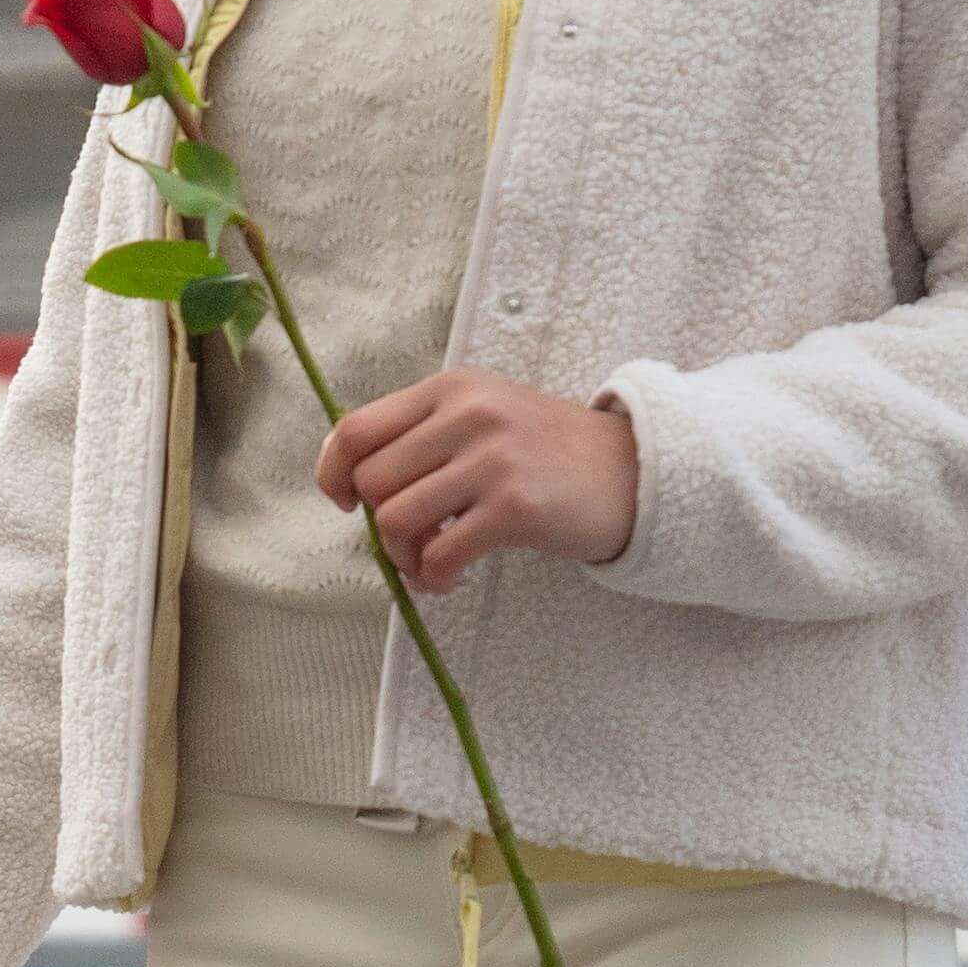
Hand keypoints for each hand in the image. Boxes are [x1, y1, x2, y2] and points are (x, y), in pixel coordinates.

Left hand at [319, 368, 637, 590]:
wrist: (633, 471)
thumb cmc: (546, 452)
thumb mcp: (484, 417)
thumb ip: (424, 435)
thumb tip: (353, 485)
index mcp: (451, 388)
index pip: (356, 428)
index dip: (333, 473)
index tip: (344, 502)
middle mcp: (468, 414)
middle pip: (372, 481)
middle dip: (376, 525)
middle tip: (407, 543)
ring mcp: (492, 459)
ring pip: (396, 519)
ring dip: (402, 557)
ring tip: (428, 564)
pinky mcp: (515, 507)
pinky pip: (439, 554)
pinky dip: (433, 578)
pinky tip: (450, 577)